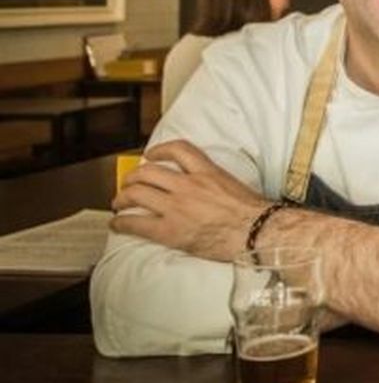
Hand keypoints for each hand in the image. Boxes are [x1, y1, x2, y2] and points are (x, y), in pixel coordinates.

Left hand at [109, 140, 267, 261]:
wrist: (257, 232)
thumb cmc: (254, 214)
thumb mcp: (236, 185)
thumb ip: (216, 182)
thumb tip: (210, 189)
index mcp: (207, 172)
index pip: (178, 149)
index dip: (159, 150)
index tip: (151, 155)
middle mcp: (188, 186)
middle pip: (148, 172)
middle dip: (133, 178)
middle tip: (129, 184)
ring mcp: (176, 207)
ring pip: (136, 194)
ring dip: (122, 198)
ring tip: (119, 203)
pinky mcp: (169, 230)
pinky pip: (135, 223)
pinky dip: (121, 223)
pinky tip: (117, 225)